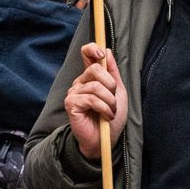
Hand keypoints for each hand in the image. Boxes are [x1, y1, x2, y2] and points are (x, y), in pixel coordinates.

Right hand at [63, 42, 125, 163]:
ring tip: (110, 112)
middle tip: (113, 100)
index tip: (102, 55)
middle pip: (95, 69)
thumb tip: (107, 50)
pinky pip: (91, 98)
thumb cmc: (111, 117)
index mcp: (91, 77)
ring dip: (110, 101)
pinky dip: (104, 108)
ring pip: (96, 86)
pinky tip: (106, 116)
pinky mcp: (71, 104)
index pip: (86, 53)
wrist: (104, 140)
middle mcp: (80, 83)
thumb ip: (113, 72)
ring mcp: (74, 93)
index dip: (92, 49)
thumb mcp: (118, 92)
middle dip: (110, 86)